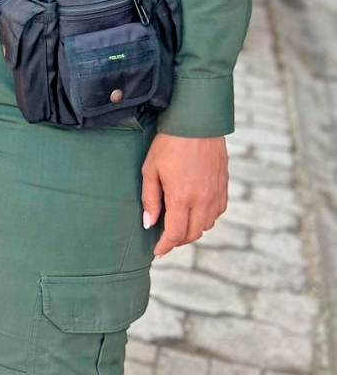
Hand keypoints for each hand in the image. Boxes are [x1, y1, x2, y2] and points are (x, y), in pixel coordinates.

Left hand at [141, 134, 228, 255]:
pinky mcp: (224, 185)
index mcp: (182, 197)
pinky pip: (218, 211)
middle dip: (178, 240)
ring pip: (207, 224)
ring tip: (179, 225)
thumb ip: (150, 200)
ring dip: (193, 229)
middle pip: (193, 233)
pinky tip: (195, 211)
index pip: (176, 233)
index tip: (157, 251)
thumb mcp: (150, 171)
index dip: (165, 245)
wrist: (197, 123)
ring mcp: (217, 192)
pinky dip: (206, 217)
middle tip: (165, 239)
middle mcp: (203, 199)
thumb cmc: (168, 145)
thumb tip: (150, 224)